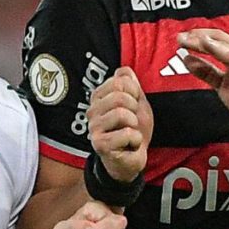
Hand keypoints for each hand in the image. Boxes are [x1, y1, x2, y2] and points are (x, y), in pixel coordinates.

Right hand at [88, 67, 153, 181]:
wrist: (131, 158)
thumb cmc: (133, 130)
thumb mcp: (137, 102)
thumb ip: (130, 84)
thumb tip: (123, 70)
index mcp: (99, 97)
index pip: (120, 81)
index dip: (135, 92)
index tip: (134, 105)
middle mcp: (92, 111)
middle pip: (120, 96)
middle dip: (134, 109)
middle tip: (132, 122)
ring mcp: (94, 128)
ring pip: (122, 114)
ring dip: (135, 126)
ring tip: (130, 133)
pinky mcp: (100, 144)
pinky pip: (127, 133)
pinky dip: (135, 140)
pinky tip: (129, 145)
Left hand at [175, 28, 228, 136]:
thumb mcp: (222, 85)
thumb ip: (207, 72)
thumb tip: (187, 59)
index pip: (214, 40)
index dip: (196, 38)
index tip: (179, 38)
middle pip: (220, 40)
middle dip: (199, 37)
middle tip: (180, 37)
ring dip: (214, 44)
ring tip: (198, 40)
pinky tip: (223, 54)